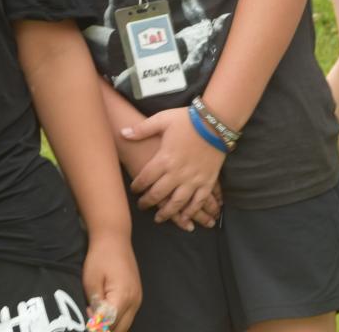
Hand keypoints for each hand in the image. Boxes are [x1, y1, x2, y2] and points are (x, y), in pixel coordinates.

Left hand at [82, 234, 140, 331]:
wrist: (114, 238)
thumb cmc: (100, 257)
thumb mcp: (91, 280)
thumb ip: (95, 304)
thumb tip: (94, 323)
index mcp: (123, 296)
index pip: (110, 324)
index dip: (96, 324)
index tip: (86, 314)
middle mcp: (135, 301)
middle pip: (120, 329)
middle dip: (104, 329)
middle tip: (89, 318)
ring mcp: (138, 299)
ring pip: (125, 325)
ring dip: (110, 326)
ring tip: (95, 314)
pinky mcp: (137, 297)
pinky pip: (127, 316)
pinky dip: (116, 319)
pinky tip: (104, 310)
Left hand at [123, 107, 225, 224]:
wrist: (215, 122)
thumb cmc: (187, 120)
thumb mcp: (161, 120)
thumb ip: (142, 129)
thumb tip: (123, 133)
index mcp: (164, 159)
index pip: (145, 178)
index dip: (137, 186)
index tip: (134, 190)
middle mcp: (177, 173)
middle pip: (158, 194)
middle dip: (147, 202)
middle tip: (142, 206)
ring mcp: (193, 179)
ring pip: (177, 203)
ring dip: (167, 213)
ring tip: (159, 218)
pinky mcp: (207, 181)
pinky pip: (198, 202)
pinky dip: (191, 212)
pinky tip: (184, 218)